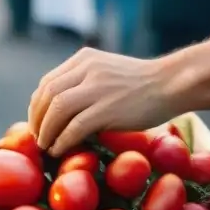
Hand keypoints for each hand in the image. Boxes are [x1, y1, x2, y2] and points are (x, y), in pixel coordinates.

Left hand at [28, 48, 178, 155]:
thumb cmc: (144, 84)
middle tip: (38, 138)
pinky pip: (74, 127)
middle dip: (37, 120)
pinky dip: (62, 141)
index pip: (48, 82)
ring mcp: (97, 88)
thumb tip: (61, 109)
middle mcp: (87, 70)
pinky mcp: (107, 109)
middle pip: (47, 95)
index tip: (37, 122)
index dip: (37, 105)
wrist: (172, 84)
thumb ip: (86, 82)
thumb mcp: (108, 71)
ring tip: (46, 146)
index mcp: (85, 59)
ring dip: (46, 131)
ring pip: (56, 110)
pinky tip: (60, 150)